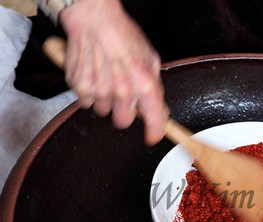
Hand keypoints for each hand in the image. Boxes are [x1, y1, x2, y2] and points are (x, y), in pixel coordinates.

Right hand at [59, 0, 167, 144]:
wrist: (95, 19)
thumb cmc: (123, 34)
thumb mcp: (150, 58)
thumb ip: (154, 85)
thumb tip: (158, 106)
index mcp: (145, 84)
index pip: (154, 120)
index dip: (155, 132)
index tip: (153, 136)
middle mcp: (123, 91)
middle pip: (124, 122)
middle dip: (125, 113)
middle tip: (123, 98)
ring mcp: (100, 90)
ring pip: (104, 111)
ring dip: (106, 100)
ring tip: (107, 78)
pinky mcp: (80, 86)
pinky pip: (86, 101)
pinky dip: (90, 92)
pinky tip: (94, 74)